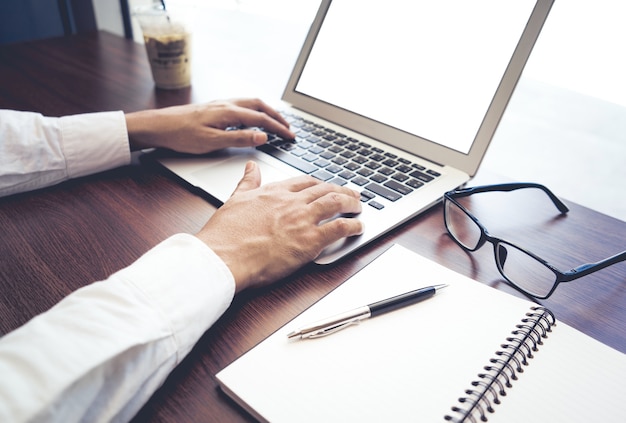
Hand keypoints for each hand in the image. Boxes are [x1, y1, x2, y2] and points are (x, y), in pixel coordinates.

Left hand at [125, 98, 294, 153]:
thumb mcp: (212, 142)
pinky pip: (241, 104)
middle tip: (289, 128)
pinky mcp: (214, 107)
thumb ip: (239, 139)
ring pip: (251, 103)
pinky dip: (255, 110)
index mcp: (228, 112)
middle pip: (260, 105)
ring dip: (267, 111)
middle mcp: (226, 104)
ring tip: (276, 121)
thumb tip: (262, 137)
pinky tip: (252, 118)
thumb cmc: (180, 135)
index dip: (279, 128)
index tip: (291, 136)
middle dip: (277, 116)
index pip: (262, 119)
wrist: (158, 126)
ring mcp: (220, 104)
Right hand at [196, 161, 363, 291]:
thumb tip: (251, 167)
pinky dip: (353, 226)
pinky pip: (340, 228)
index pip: (304, 182)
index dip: (319, 184)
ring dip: (351, 203)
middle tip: (351, 194)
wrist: (224, 256)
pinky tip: (358, 227)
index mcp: (273, 192)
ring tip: (359, 207)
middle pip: (324, 189)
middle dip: (341, 190)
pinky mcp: (310, 240)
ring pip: (336, 202)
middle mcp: (291, 202)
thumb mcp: (235, 200)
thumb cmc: (226, 235)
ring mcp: (302, 220)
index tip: (325, 187)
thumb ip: (247, 183)